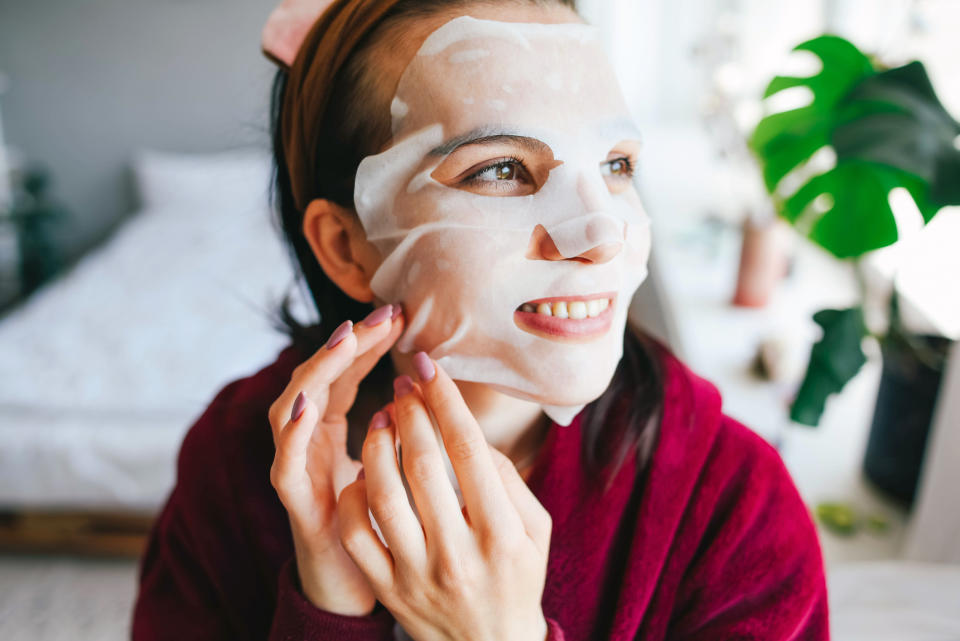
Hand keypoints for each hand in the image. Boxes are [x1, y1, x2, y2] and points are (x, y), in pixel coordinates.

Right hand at [267, 304, 402, 615]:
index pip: (346, 372)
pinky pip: (286, 463)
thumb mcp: (395, 461)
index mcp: (334, 428)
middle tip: (380, 317)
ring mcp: (297, 467)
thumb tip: (437, 386)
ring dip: (317, 373)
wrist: (354, 581)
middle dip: (347, 344)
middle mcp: (309, 440)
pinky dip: (293, 432)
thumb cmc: (378, 518)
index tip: (398, 314)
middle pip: (318, 379)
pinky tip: (308, 404)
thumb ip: (405, 425)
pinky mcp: (294, 501)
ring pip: (292, 410)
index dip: (368, 341)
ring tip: (344, 342)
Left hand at [336, 354, 551, 640]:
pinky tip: (365, 471)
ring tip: (382, 417)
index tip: (430, 366)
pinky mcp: (386, 587)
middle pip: (423, 464)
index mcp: (502, 534)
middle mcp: (457, 554)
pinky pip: (356, 531)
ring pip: (382, 493)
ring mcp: (416, 573)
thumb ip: (507, 479)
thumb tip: (467, 433)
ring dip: (378, 444)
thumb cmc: (518, 576)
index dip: (445, 400)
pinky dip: (354, 493)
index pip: (468, 450)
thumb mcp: (536, 530)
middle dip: (410, 411)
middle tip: (403, 382)